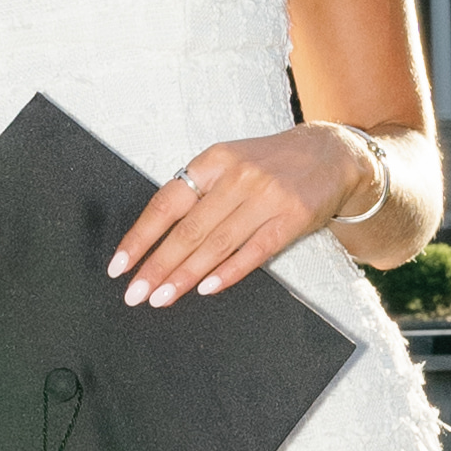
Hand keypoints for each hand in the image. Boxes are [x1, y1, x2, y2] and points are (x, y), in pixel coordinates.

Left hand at [110, 124, 361, 305]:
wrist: (330, 153)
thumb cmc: (269, 163)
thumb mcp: (229, 162)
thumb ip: (198, 192)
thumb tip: (156, 238)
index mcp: (214, 160)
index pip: (166, 203)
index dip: (140, 237)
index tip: (120, 265)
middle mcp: (237, 177)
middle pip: (188, 230)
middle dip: (157, 266)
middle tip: (136, 294)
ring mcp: (266, 198)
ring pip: (216, 245)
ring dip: (185, 276)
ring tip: (162, 298)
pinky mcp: (291, 219)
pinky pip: (254, 252)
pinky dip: (228, 272)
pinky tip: (207, 288)